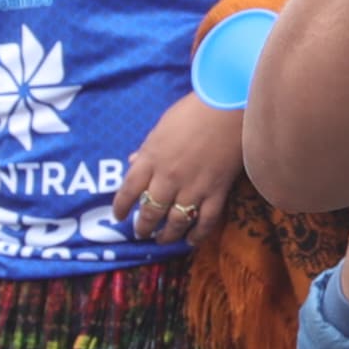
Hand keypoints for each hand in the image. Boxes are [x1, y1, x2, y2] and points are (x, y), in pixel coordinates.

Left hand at [115, 93, 244, 242]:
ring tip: (162, 240)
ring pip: (176, 222)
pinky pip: (206, 221)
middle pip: (150, 211)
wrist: (229, 108)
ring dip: (167, 235)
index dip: (121, 206)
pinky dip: (198, 234)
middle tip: (140, 233)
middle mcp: (168, 179)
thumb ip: (148, 148)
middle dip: (143, 226)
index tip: (119, 216)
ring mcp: (193, 188)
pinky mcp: (217, 192)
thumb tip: (134, 161)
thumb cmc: (194, 111)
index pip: (128, 190)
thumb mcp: (162, 127)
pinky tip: (191, 240)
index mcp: (151, 159)